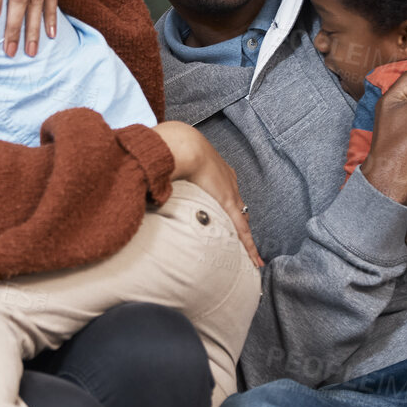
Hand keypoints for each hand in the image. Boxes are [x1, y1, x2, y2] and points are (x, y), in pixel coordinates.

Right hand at [154, 122, 263, 265]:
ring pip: (242, 223)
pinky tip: (255, 260)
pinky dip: (248, 246)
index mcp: (216, 171)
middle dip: (240, 226)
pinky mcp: (229, 205)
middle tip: (244, 243)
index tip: (230, 217)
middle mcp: (228, 183)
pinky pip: (242, 230)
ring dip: (246, 240)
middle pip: (239, 210)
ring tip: (252, 258)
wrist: (183, 146)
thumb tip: (151, 188)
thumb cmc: (174, 150)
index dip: (229, 209)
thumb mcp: (172, 166)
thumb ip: (164, 178)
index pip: (227, 195)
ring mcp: (230, 195)